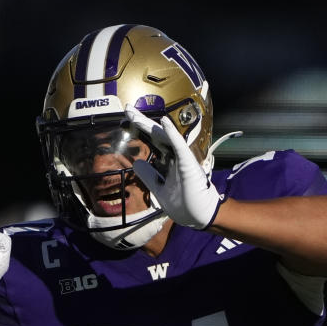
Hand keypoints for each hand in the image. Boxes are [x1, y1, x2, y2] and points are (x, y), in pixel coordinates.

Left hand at [125, 106, 222, 229]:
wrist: (201, 216)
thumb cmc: (184, 203)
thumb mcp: (159, 190)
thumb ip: (149, 176)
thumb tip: (137, 163)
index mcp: (169, 161)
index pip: (152, 141)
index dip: (141, 130)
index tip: (125, 121)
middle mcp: (175, 156)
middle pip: (156, 135)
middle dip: (141, 122)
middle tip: (127, 110)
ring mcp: (182, 158)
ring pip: (165, 137)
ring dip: (151, 125)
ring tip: (136, 115)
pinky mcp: (188, 163)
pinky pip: (179, 147)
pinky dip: (172, 134)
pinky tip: (164, 122)